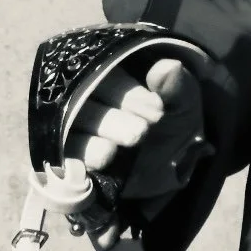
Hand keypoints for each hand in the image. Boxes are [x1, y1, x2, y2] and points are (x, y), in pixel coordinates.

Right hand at [62, 57, 207, 244]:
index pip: (107, 82)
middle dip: (111, 122)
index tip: (158, 112)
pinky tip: (96, 184)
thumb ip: (177, 86)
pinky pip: (67, 175)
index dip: (129, 96)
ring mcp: (78, 141)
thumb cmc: (175, 123)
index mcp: (110, 84)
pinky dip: (79, 181)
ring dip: (90, 147)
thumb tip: (166, 67)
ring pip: (72, 140)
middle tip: (140, 134)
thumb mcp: (183, 103)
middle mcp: (87, 109)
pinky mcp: (75, 173)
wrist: (175, 164)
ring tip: (110, 154)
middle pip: (85, 110)